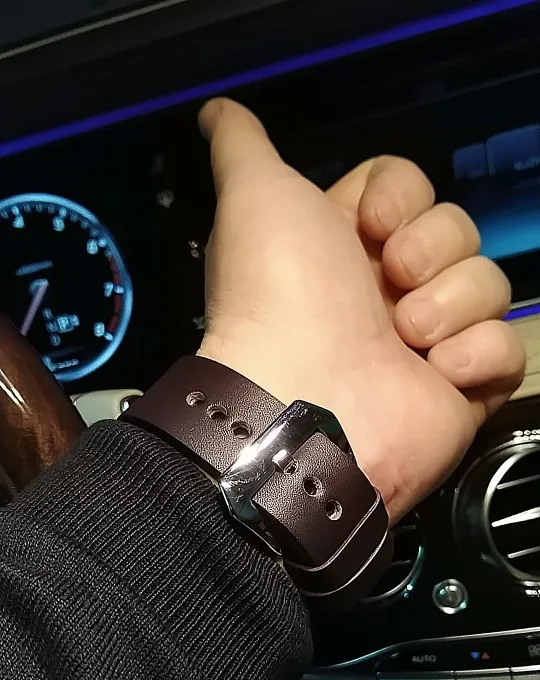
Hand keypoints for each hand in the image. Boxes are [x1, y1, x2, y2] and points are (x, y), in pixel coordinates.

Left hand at [198, 99, 524, 522]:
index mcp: (347, 247)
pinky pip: (506, 350)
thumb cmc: (280, 296)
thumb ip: (241, 146)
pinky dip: (476, 357)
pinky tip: (436, 373)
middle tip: (391, 286)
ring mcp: (429, 344)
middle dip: (431, 249)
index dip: (402, 198)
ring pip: (488, 285)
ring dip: (450, 305)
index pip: (411, 188)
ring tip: (406, 340)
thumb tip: (218, 110)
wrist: (305, 402)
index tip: (372, 224)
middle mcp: (388, 292)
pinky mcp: (462, 390)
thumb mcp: (254, 197)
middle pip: (456, 229)